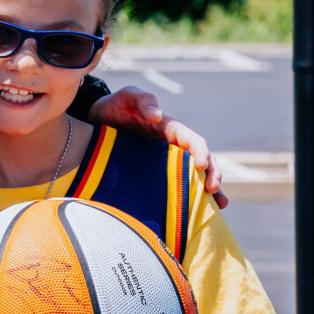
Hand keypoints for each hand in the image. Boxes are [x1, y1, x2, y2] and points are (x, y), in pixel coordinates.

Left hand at [88, 87, 226, 208]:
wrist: (96, 121)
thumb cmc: (116, 107)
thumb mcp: (128, 97)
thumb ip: (143, 100)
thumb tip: (157, 116)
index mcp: (171, 130)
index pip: (194, 142)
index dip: (201, 153)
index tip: (200, 166)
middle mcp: (173, 148)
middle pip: (202, 162)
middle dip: (212, 175)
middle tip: (212, 191)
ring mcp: (166, 163)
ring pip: (194, 178)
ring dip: (208, 192)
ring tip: (217, 207)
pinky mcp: (155, 176)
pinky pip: (175, 189)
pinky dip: (187, 200)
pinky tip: (193, 216)